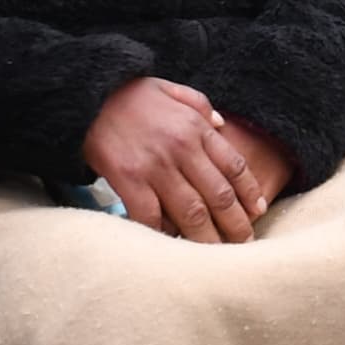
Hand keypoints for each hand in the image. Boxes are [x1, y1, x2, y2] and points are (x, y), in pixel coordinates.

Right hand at [82, 75, 288, 242]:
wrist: (86, 97)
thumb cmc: (130, 95)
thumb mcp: (172, 89)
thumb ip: (201, 105)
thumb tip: (223, 124)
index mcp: (196, 128)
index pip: (234, 166)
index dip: (249, 192)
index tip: (258, 211)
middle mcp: (181, 149)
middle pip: (219, 195)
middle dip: (236, 224)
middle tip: (244, 244)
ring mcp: (155, 167)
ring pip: (192, 212)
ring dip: (207, 238)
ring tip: (217, 255)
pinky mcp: (128, 180)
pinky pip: (151, 215)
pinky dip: (163, 233)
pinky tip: (171, 245)